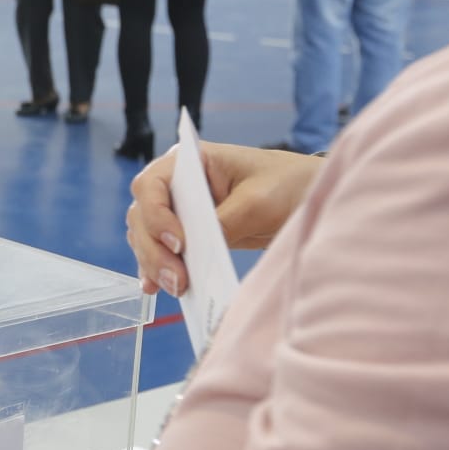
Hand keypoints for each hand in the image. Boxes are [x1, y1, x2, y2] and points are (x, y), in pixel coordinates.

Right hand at [125, 143, 324, 295]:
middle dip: (154, 249)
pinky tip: (156, 287)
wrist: (306, 196)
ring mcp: (178, 210)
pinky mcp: (187, 234)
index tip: (179, 243)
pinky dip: (156, 269)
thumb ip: (225, 222)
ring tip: (176, 287)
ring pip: (145, 237)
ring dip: (154, 263)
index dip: (156, 215)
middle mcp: (175, 184)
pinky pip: (160, 251)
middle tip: (177, 278)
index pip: (151, 186)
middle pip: (142, 216)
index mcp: (188, 162)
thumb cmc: (285, 184)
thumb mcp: (257, 201)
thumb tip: (196, 251)